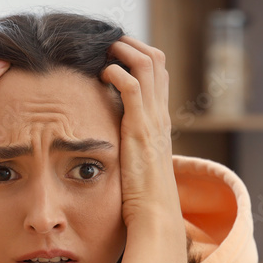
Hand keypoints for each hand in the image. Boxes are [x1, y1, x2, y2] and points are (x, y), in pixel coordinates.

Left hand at [101, 36, 181, 229]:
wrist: (155, 217)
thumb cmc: (143, 200)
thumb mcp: (136, 166)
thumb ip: (127, 149)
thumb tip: (108, 145)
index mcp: (160, 123)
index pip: (158, 76)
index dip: (139, 57)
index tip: (116, 55)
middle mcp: (160, 117)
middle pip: (157, 62)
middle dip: (131, 46)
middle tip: (109, 46)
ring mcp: (153, 120)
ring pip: (147, 65)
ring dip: (124, 51)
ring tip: (105, 51)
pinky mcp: (140, 128)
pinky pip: (132, 86)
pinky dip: (116, 72)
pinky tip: (102, 75)